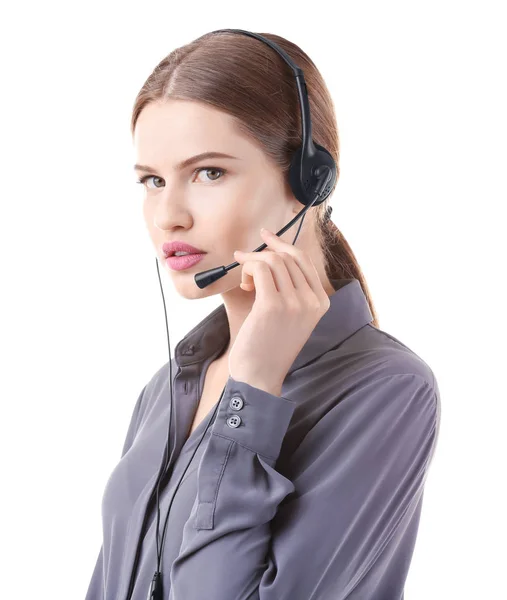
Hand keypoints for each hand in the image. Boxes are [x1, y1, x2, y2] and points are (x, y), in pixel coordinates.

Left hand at [229, 227, 330, 393]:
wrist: (259, 376)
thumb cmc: (269, 346)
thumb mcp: (289, 315)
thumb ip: (288, 287)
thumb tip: (270, 253)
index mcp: (321, 302)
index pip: (304, 260)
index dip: (283, 244)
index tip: (266, 236)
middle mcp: (312, 301)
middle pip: (287, 257)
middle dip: (262, 253)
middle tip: (243, 260)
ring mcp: (295, 303)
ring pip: (272, 261)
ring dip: (252, 263)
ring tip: (244, 281)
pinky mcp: (273, 305)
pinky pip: (259, 269)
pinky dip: (247, 269)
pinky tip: (243, 286)